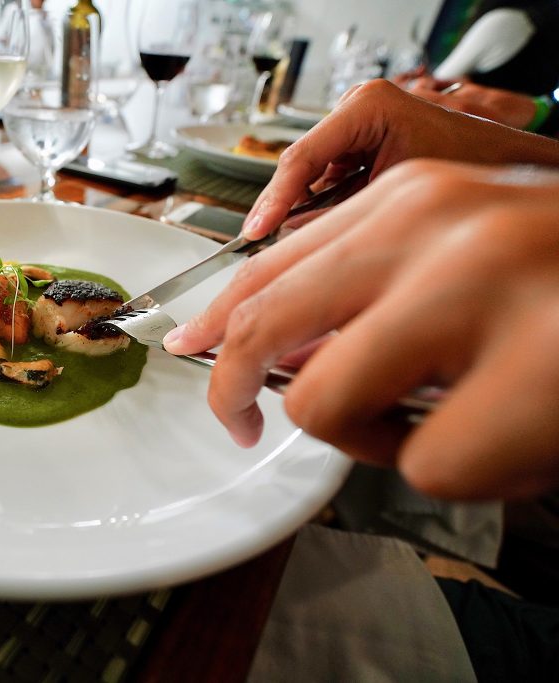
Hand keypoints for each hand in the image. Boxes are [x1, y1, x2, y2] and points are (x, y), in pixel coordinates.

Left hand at [165, 161, 558, 499]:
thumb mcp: (468, 251)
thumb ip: (372, 283)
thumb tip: (274, 351)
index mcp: (420, 197)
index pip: (269, 263)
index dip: (213, 320)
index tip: (187, 352)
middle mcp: (441, 230)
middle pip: (262, 325)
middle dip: (230, 387)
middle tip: (236, 422)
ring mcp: (484, 296)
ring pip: (327, 401)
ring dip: (370, 435)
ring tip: (441, 423)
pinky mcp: (531, 376)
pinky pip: (425, 464)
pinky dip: (464, 470)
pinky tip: (518, 438)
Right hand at [242, 79, 558, 238]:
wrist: (510, 166)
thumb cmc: (472, 170)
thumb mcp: (397, 204)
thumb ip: (337, 220)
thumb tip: (288, 244)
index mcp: (367, 107)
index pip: (301, 159)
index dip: (273, 200)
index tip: (255, 230)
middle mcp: (358, 111)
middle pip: (301, 169)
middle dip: (286, 208)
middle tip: (264, 244)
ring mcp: (358, 128)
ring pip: (312, 179)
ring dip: (305, 211)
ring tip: (293, 242)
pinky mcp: (361, 148)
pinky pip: (327, 183)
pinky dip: (323, 208)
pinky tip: (323, 230)